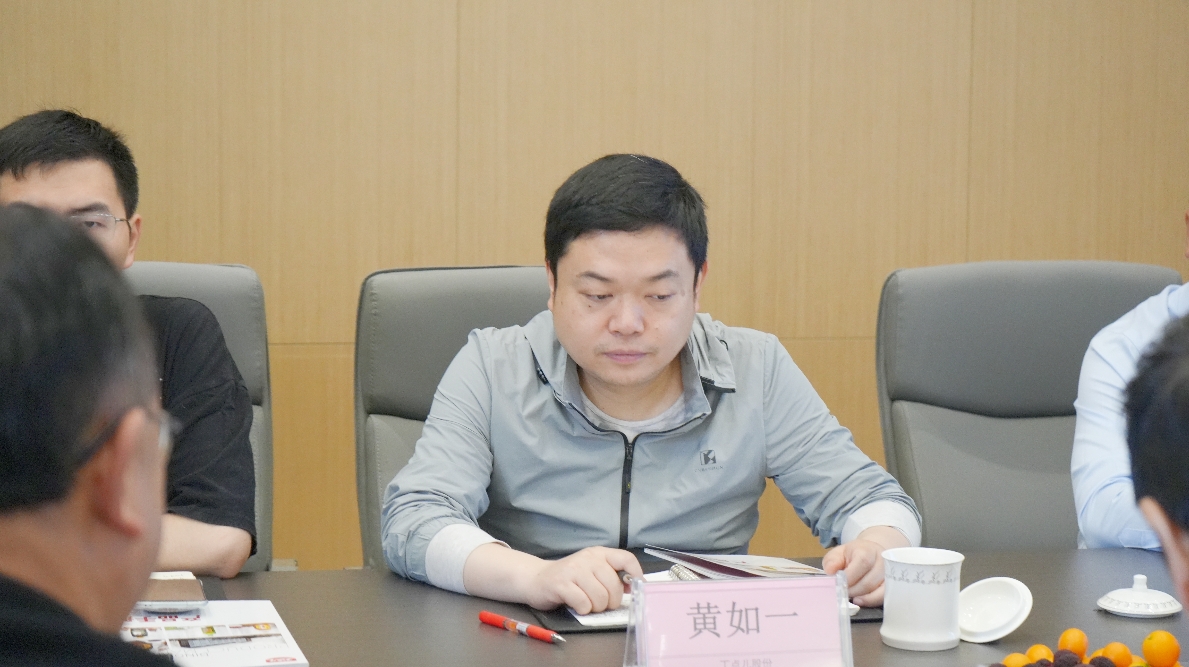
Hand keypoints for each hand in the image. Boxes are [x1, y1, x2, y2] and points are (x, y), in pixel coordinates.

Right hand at [524, 546, 641, 613]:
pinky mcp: (561, 584)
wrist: (537, 579)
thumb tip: (632, 586)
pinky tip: (576, 605)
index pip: (626, 559)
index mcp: (599, 553)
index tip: (634, 590)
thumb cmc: (570, 578)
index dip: (636, 575)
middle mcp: (588, 558)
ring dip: (596, 607)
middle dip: (611, 602)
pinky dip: (583, 610)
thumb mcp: (592, 571)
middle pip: (614, 585)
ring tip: (587, 603)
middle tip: (601, 604)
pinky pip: (583, 604)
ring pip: (600, 597)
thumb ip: (611, 575)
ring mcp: (574, 570)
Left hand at [822, 526, 908, 606]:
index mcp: (867, 550)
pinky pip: (884, 597)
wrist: (872, 552)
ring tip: (851, 597)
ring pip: (878, 592)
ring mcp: (890, 575)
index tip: (839, 584)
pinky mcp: (893, 586)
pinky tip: (861, 601)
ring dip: (862, 598)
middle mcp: (882, 562)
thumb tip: (830, 572)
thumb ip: (832, 561)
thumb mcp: (839, 553)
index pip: (862, 563)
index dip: (850, 577)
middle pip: (869, 582)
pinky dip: (871, 601)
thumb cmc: (854, 554)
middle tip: (843, 592)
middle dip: (853, 591)